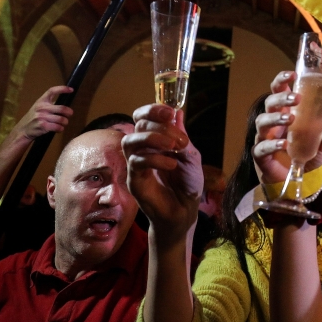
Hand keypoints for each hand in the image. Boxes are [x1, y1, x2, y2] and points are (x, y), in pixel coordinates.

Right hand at [6, 86, 73, 145]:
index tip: (71, 89)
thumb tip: (65, 104)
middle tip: (70, 114)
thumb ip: (50, 104)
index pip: (52, 91)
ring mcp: (42, 117)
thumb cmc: (34, 118)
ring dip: (65, 122)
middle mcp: (41, 108)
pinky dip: (61, 129)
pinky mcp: (43, 126)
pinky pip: (58, 127)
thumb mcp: (39, 107)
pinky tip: (59, 128)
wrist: (23, 129)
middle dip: (69, 112)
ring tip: (63, 123)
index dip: (62, 89)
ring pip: (62, 119)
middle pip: (62, 108)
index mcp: (41, 101)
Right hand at [122, 104, 202, 240]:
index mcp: (156, 140)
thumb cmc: (188, 183)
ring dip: (152, 139)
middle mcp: (142, 149)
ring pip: (130, 141)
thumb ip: (182, 137)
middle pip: (138, 125)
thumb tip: (178, 112)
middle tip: (179, 137)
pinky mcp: (134, 180)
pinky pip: (136, 162)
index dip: (153, 110)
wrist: (185, 211)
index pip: (144, 118)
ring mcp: (136, 164)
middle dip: (158, 126)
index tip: (169, 112)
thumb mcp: (191, 157)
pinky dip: (155, 159)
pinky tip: (172, 164)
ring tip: (173, 147)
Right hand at [253, 71, 321, 183]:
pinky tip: (283, 144)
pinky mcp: (260, 156)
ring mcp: (264, 138)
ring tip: (290, 119)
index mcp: (284, 115)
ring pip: (261, 122)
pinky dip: (272, 144)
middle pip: (269, 104)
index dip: (281, 81)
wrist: (295, 182)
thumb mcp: (319, 144)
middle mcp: (272, 124)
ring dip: (275, 118)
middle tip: (296, 98)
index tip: (292, 73)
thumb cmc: (303, 157)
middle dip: (280, 98)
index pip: (278, 92)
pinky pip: (262, 147)